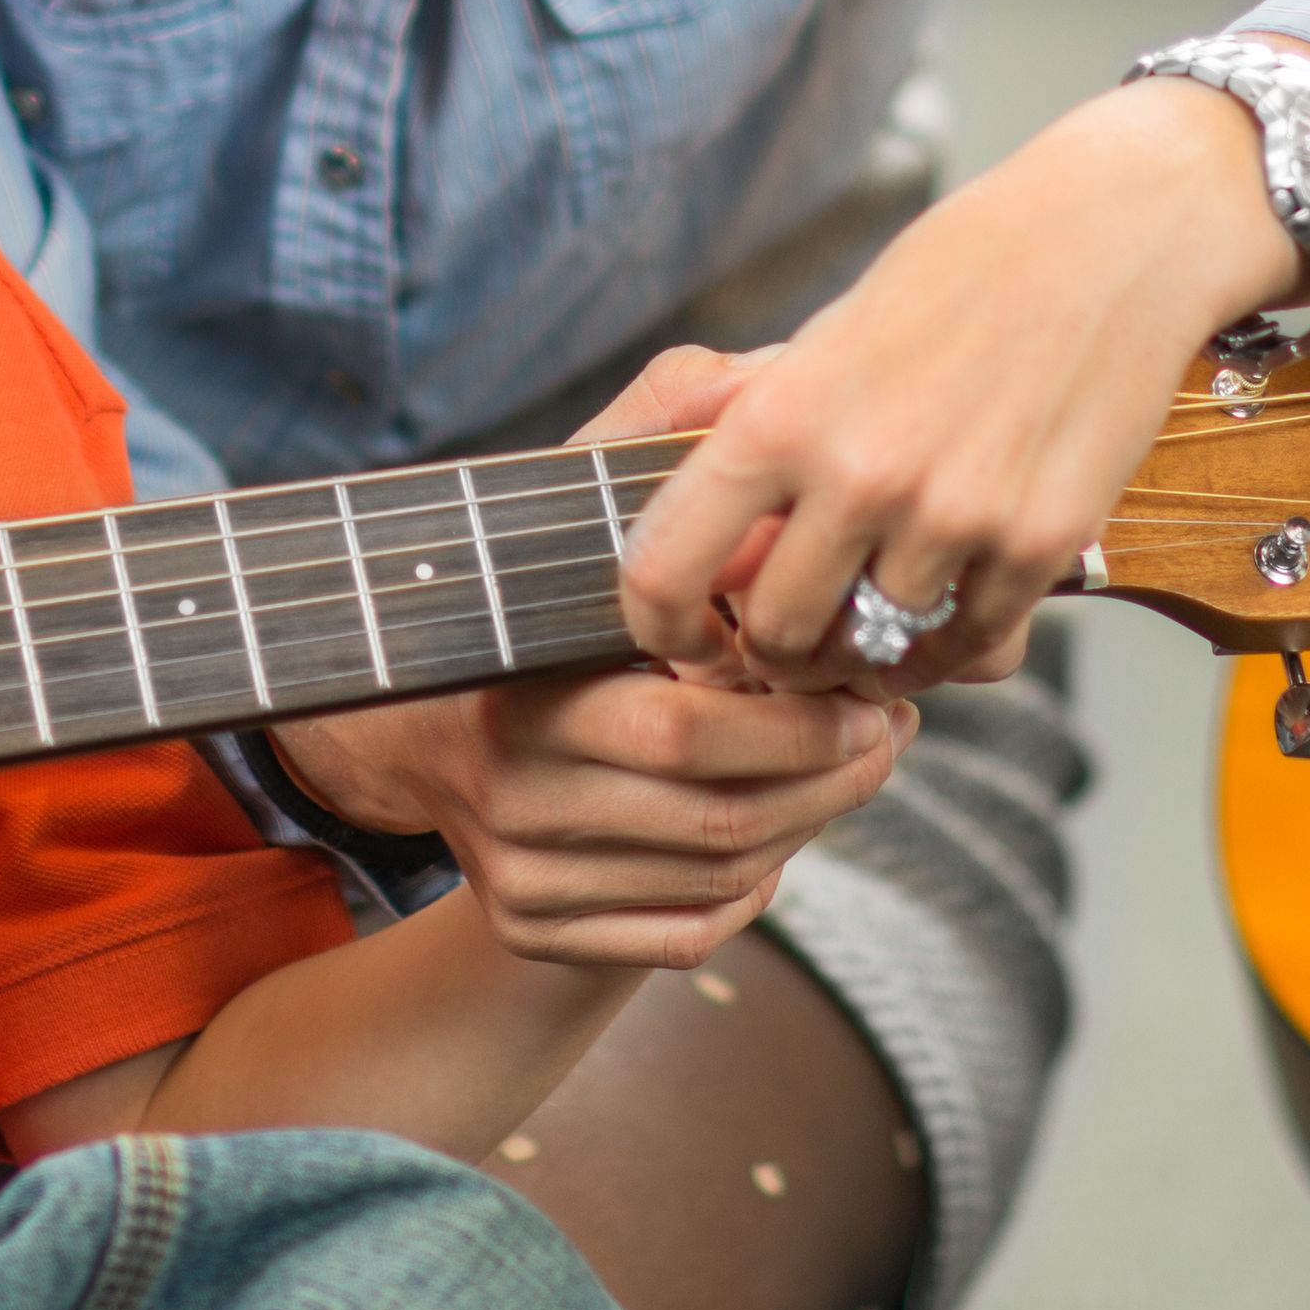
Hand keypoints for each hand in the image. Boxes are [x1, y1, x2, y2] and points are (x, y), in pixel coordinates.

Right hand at [275, 349, 907, 966]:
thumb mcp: (582, 491)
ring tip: (851, 762)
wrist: (422, 728)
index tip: (866, 688)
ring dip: (811, 826)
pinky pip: (686, 933)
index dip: (798, 721)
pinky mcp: (533, 932)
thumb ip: (671, 420)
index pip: (684, 728)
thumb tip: (767, 376)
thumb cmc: (543, 597)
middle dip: (831, 778)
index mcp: (522, 692)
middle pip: (719, 819)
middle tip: (887, 730)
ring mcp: (518, 877)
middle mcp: (510, 797)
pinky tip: (777, 823)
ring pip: (718, 881)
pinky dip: (754, 886)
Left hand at [608, 76, 1294, 691]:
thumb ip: (758, 426)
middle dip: (778, 648)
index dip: (657, 625)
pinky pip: (972, 643)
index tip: (683, 636)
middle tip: (798, 634)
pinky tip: (955, 599)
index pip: (664, 568)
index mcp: (781, 414)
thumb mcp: (827, 334)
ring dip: (874, 648)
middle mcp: (859, 474)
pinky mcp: (1040, 543)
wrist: (1109, 236)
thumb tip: (684, 516)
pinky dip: (956, 640)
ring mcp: (953, 515)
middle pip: (777, 635)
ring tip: (882, 609)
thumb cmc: (962, 271)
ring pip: (877, 652)